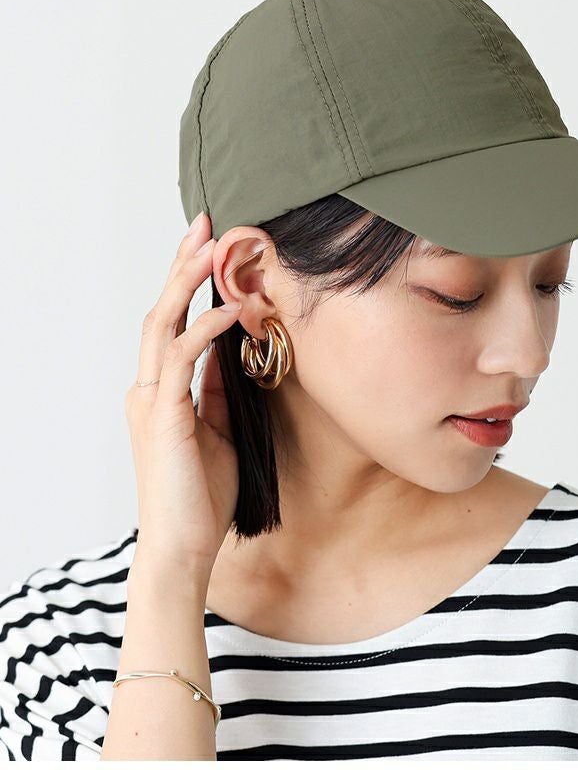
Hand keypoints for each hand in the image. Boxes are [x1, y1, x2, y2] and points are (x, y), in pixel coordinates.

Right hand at [125, 211, 243, 577]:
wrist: (184, 546)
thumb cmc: (201, 495)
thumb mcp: (219, 431)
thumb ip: (220, 391)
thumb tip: (235, 352)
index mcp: (161, 391)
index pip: (173, 322)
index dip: (188, 282)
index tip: (211, 246)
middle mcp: (148, 388)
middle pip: (162, 310)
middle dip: (184, 265)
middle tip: (207, 225)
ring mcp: (152, 401)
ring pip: (164, 324)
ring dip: (189, 283)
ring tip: (214, 248)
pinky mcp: (164, 417)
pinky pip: (182, 360)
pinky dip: (204, 330)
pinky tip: (228, 311)